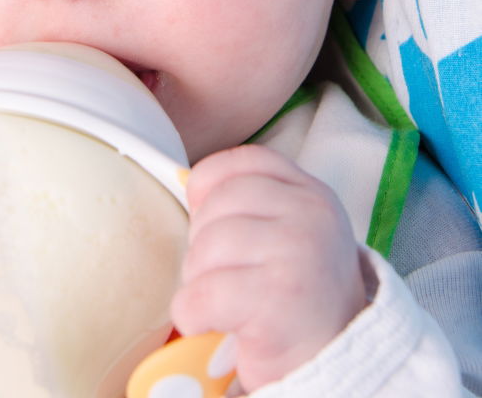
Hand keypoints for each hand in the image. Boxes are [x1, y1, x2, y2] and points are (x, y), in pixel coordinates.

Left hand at [171, 144, 367, 392]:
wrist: (337, 362)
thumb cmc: (300, 298)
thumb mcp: (291, 232)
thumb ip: (253, 204)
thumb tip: (185, 185)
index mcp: (312, 193)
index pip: (244, 161)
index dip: (209, 184)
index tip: (205, 216)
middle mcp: (311, 216)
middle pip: (217, 205)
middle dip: (201, 242)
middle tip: (219, 274)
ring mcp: (298, 255)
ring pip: (206, 247)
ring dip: (196, 280)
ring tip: (220, 301)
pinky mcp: (278, 302)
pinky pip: (202, 294)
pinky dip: (192, 313)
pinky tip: (210, 323)